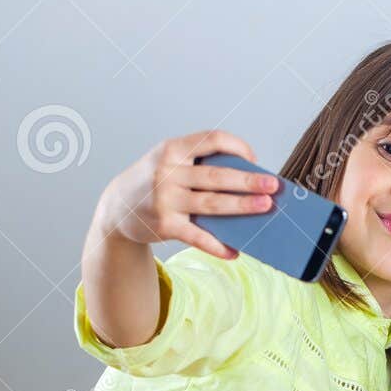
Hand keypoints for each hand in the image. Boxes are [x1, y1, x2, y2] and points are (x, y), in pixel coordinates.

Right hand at [93, 130, 279, 258]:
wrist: (117, 208)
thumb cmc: (156, 181)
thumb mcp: (169, 162)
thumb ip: (200, 165)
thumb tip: (247, 179)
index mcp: (172, 149)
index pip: (211, 139)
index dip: (236, 145)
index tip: (254, 157)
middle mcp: (167, 172)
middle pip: (216, 176)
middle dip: (248, 181)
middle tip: (273, 185)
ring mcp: (165, 200)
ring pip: (212, 204)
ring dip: (242, 207)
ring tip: (265, 207)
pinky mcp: (164, 225)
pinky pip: (197, 236)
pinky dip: (217, 245)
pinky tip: (234, 251)